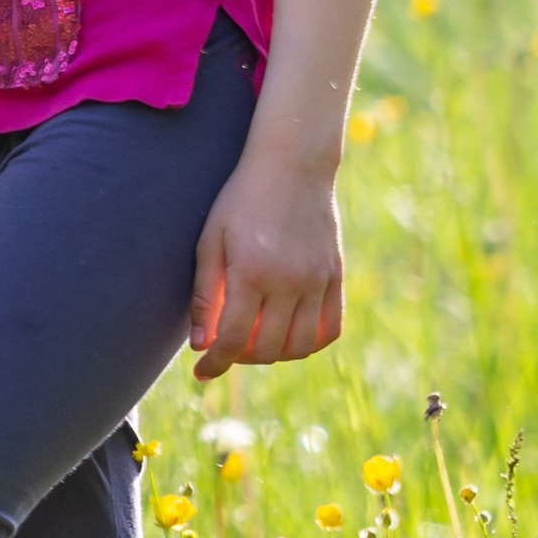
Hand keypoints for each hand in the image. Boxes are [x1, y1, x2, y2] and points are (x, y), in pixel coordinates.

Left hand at [189, 147, 343, 377]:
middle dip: (241, 357)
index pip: (233, 340)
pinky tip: (289, 334)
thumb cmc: (241, 200)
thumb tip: (201, 345)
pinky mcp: (336, 276)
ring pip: (300, 347)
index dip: (215, 364)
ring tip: (256, 338)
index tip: (202, 373)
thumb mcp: (210, 240)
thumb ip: (203, 295)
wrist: (292, 165)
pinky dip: (310, 343)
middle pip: (267, 349)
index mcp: (251, 272)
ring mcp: (318, 280)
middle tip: (227, 344)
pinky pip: (330, 329)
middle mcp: (289, 282)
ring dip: (274, 354)